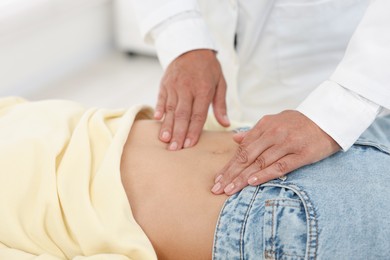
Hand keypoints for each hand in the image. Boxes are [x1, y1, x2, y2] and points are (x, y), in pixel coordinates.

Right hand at [154, 49, 229, 150]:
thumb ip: (221, 105)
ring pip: (170, 108)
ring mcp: (174, 86)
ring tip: (164, 140)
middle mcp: (188, 88)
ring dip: (167, 125)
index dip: (194, 130)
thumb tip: (226, 124)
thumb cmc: (209, 68)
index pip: (198, 114)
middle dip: (178, 133)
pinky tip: (157, 120)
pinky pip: (161, 97)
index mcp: (204, 90)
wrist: (191, 46)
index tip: (189, 145)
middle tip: (175, 149)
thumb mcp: (220, 83)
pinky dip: (158, 108)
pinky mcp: (165, 83)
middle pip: (182, 114)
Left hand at [211, 110, 340, 194]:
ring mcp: (287, 143)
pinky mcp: (302, 154)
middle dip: (230, 174)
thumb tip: (235, 138)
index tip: (218, 178)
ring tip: (230, 189)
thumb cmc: (300, 123)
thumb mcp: (275, 121)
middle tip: (217, 188)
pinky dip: (265, 174)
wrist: (329, 118)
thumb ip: (255, 131)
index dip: (229, 165)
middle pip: (247, 157)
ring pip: (260, 163)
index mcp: (265, 126)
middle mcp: (273, 134)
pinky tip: (253, 182)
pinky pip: (281, 165)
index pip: (242, 149)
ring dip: (243, 177)